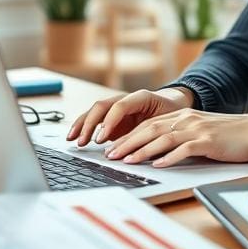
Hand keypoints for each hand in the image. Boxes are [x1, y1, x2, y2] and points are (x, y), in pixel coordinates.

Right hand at [66, 87, 193, 146]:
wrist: (174, 103)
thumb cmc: (172, 113)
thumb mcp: (169, 121)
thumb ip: (156, 132)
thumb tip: (144, 151)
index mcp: (141, 97)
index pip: (119, 106)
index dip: (109, 122)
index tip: (101, 139)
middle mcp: (126, 99)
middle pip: (102, 106)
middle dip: (90, 124)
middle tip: (83, 142)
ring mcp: (117, 105)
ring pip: (95, 110)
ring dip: (82, 124)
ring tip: (73, 139)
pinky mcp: (112, 115)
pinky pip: (95, 118)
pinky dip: (84, 126)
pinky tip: (75, 137)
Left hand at [103, 110, 247, 166]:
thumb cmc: (229, 136)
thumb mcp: (200, 132)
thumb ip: (180, 138)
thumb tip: (157, 153)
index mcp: (182, 116)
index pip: (148, 125)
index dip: (128, 136)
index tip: (113, 147)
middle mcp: (186, 120)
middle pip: (150, 130)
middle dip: (128, 143)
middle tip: (111, 155)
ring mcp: (197, 129)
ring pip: (163, 138)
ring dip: (143, 150)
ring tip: (128, 161)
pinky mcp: (209, 141)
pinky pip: (185, 148)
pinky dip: (170, 157)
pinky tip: (159, 165)